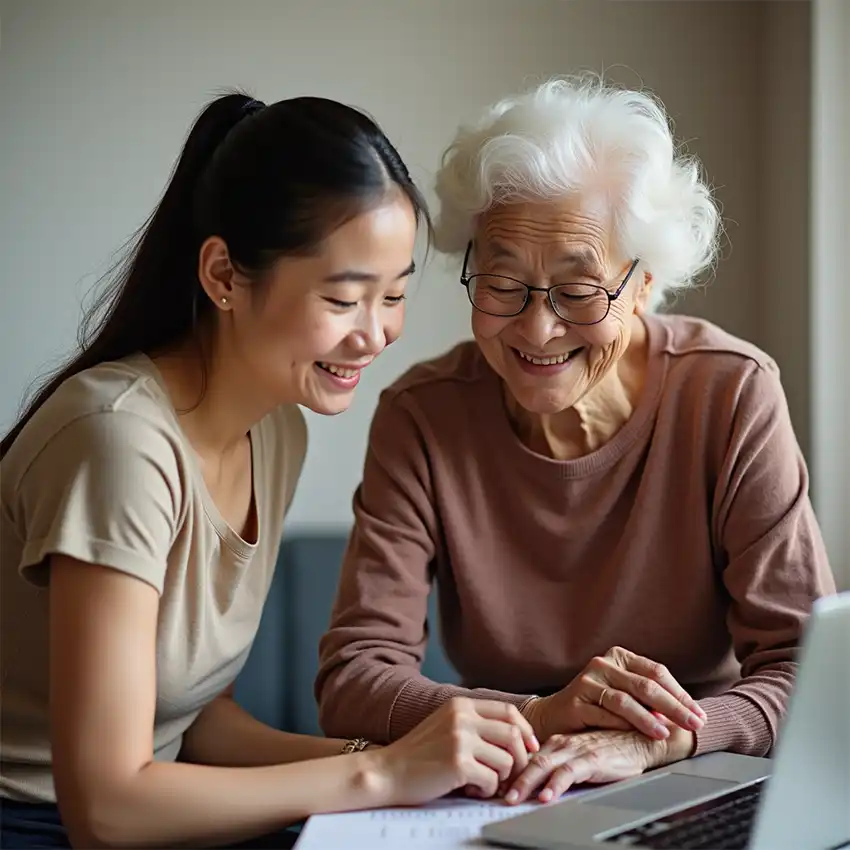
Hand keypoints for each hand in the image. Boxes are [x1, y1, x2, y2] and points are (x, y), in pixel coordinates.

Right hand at [374, 697, 539, 806]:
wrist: (387, 771)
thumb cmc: (418, 754)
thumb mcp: (446, 725)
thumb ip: (475, 724)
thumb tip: (516, 737)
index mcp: (461, 705)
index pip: (509, 712)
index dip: (525, 731)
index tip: (529, 749)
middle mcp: (462, 717)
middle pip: (513, 734)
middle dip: (520, 758)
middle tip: (511, 775)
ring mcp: (460, 739)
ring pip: (506, 760)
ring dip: (500, 777)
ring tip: (483, 781)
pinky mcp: (458, 763)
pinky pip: (491, 780)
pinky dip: (486, 789)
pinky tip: (470, 788)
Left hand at [505, 725, 695, 804]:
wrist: (645, 736)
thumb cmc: (615, 746)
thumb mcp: (582, 756)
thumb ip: (562, 765)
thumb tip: (537, 784)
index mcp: (557, 742)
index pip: (526, 757)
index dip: (508, 771)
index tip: (490, 785)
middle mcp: (562, 744)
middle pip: (528, 761)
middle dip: (509, 778)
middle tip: (491, 793)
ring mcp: (576, 750)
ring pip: (544, 765)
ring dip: (526, 783)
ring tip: (512, 798)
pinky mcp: (593, 758)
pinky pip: (570, 772)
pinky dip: (556, 784)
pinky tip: (547, 796)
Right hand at [523, 646, 705, 741]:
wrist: (554, 716)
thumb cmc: (596, 705)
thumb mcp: (623, 692)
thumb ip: (648, 697)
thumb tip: (687, 711)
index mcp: (619, 657)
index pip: (656, 672)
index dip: (680, 694)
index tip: (698, 714)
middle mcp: (603, 664)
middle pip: (644, 685)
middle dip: (673, 706)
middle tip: (693, 724)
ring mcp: (587, 681)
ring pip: (624, 700)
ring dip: (647, 719)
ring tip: (664, 733)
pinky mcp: (575, 701)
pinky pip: (603, 715)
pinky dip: (621, 726)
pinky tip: (635, 736)